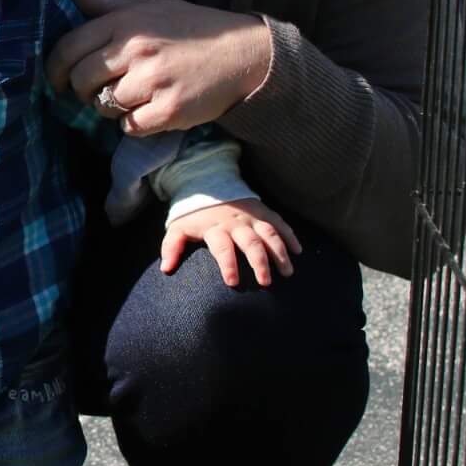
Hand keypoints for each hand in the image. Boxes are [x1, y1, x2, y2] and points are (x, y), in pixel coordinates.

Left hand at [49, 0, 271, 134]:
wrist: (245, 53)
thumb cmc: (193, 28)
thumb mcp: (150, 5)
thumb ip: (107, 2)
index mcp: (127, 22)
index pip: (68, 48)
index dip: (54, 69)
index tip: (57, 80)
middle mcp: (136, 49)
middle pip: (81, 81)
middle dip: (83, 91)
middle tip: (98, 90)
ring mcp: (153, 81)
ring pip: (104, 106)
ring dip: (112, 107)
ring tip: (133, 96)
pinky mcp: (169, 110)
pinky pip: (130, 127)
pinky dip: (134, 124)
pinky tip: (150, 110)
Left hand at [162, 199, 301, 288]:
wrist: (207, 183)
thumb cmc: (193, 214)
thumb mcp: (178, 227)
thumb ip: (171, 246)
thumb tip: (166, 269)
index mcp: (215, 228)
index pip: (222, 248)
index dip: (227, 264)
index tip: (232, 283)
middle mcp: (236, 223)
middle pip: (250, 243)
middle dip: (259, 262)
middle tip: (266, 282)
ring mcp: (252, 216)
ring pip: (269, 234)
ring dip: (279, 253)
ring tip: (288, 272)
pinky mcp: (263, 211)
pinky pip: (279, 223)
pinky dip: (290, 236)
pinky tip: (298, 251)